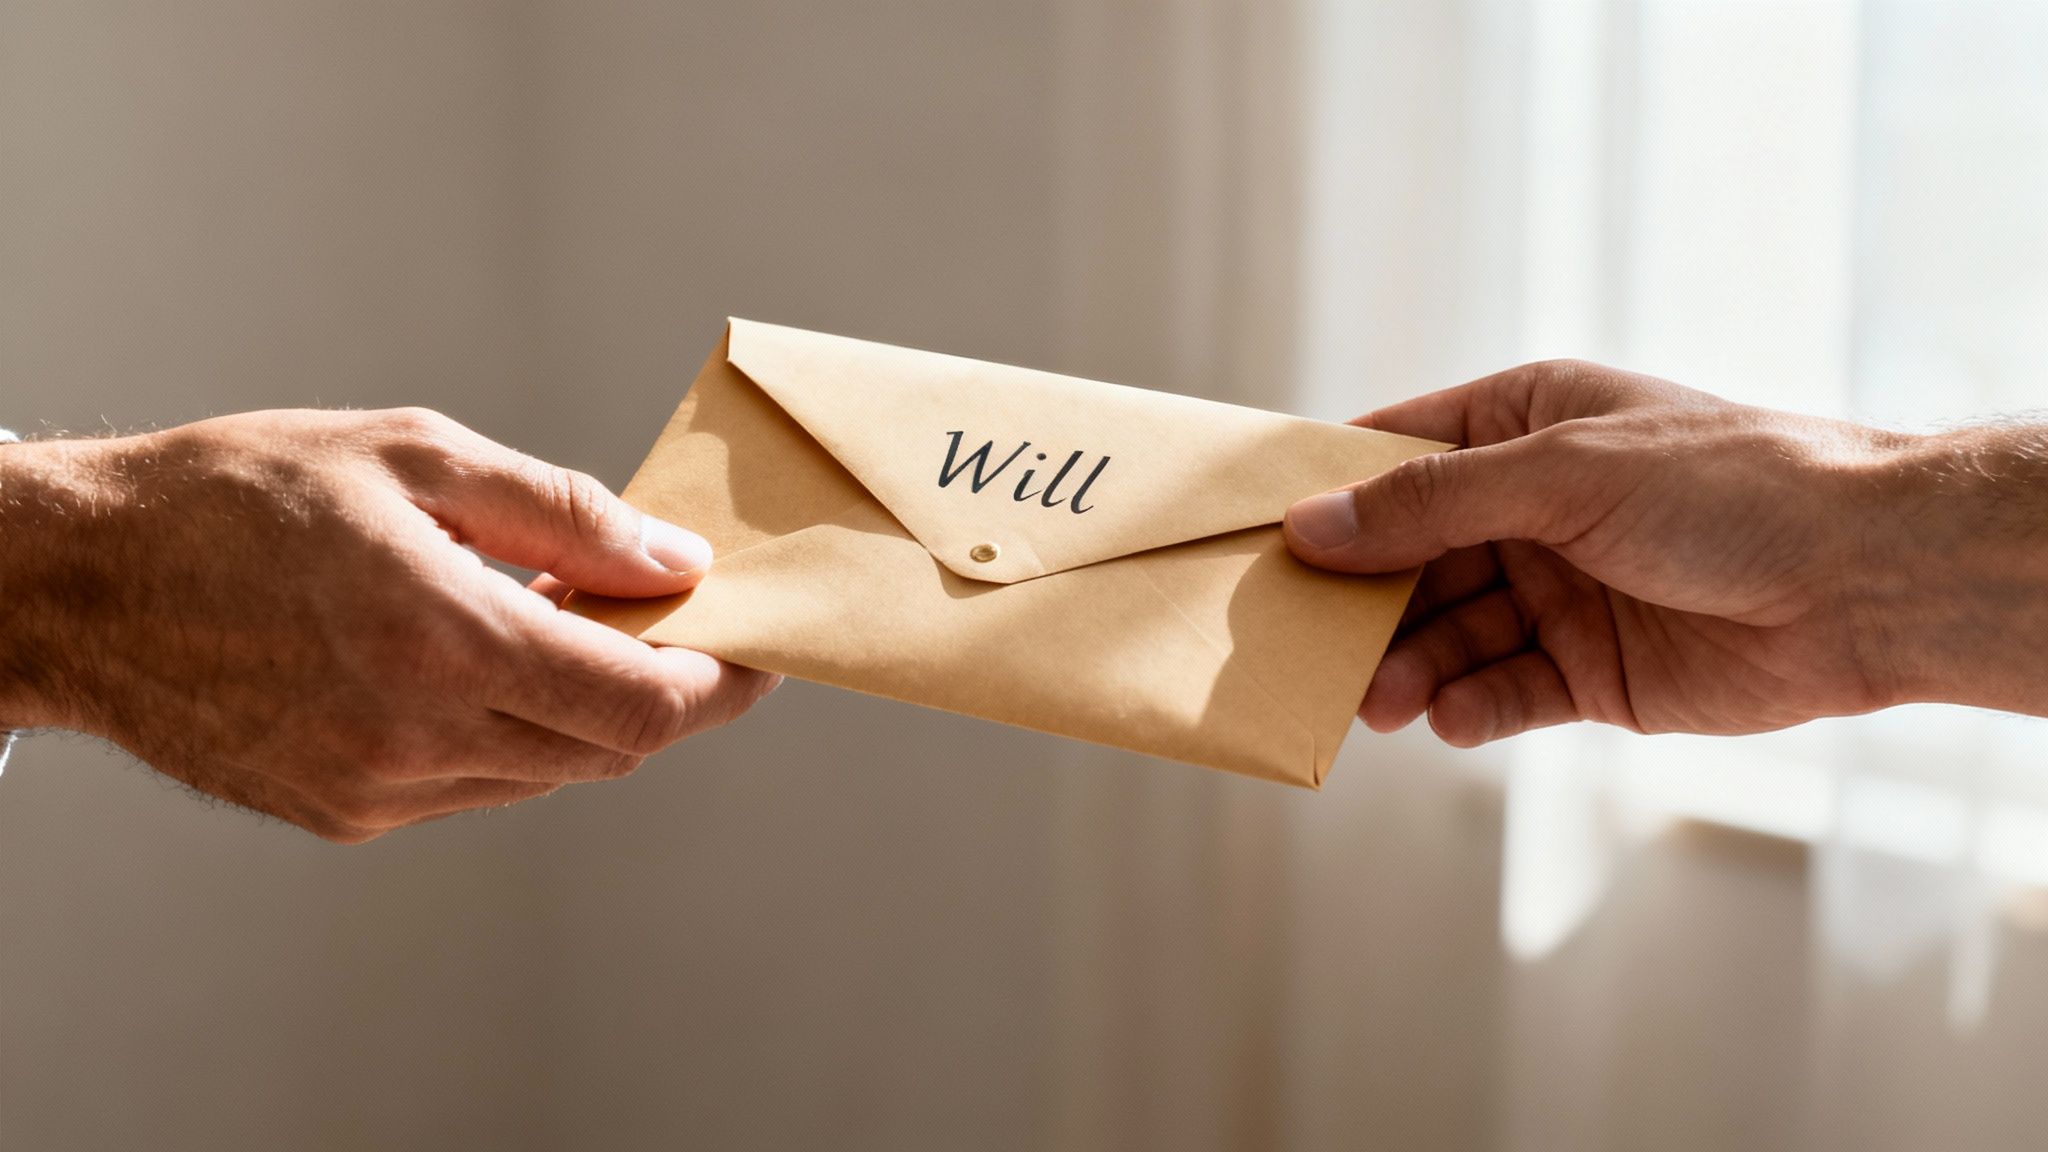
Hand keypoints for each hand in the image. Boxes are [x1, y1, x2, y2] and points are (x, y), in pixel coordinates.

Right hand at [0, 408, 776, 840]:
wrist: (77, 582)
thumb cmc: (235, 497)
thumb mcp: (413, 459)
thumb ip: (563, 515)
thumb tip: (673, 563)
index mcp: (445, 643)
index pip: (644, 703)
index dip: (720, 682)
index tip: (753, 648)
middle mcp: (418, 738)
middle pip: (612, 749)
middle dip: (665, 691)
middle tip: (667, 621)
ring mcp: (378, 790)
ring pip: (549, 773)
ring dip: (584, 710)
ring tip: (554, 622)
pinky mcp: (343, 814)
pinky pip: (476, 786)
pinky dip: (510, 733)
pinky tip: (476, 662)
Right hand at [1282, 361, 2047, 745]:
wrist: (1866, 581)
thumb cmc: (1727, 486)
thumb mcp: (1562, 472)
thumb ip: (1431, 503)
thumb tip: (1310, 525)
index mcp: (1520, 425)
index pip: (1393, 455)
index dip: (1323, 495)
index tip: (1253, 538)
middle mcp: (1528, 509)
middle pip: (1406, 558)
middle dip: (1358, 603)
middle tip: (1302, 647)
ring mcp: (1555, 591)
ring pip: (1445, 633)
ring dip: (1406, 667)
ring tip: (1377, 702)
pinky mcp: (1588, 671)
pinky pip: (1503, 692)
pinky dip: (1470, 708)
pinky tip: (1452, 718)